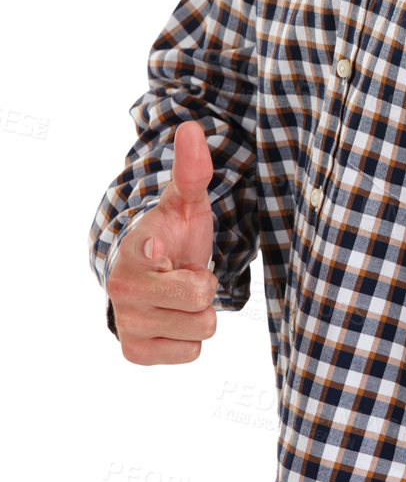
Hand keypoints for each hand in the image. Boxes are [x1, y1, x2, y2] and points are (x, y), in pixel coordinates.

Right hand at [106, 120, 218, 365]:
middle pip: (202, 300)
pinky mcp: (136, 353)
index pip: (149, 252)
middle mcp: (123, 289)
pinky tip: (175, 319)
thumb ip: (191, 171)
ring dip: (198, 314)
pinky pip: (191, 353)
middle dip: (205, 288)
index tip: (159, 245)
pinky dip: (190, 339)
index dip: (160, 251)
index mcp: (134, 249)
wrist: (149, 278)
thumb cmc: (170, 238)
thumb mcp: (185, 205)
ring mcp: (128, 323)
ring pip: (201, 330)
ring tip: (181, 296)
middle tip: (186, 276)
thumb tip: (191, 128)